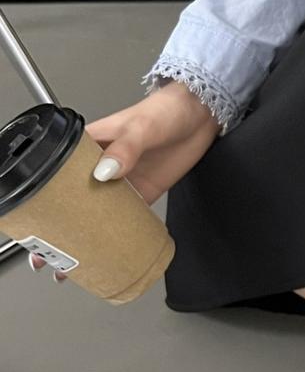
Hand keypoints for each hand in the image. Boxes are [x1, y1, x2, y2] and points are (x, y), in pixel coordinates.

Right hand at [28, 80, 219, 279]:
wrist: (199, 116)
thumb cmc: (166, 110)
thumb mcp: (141, 127)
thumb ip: (125, 149)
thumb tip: (106, 171)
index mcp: (89, 147)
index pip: (58, 174)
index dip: (46, 198)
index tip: (38, 221)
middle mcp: (101, 167)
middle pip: (74, 200)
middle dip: (61, 226)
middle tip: (51, 254)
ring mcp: (122, 182)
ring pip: (98, 212)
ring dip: (88, 235)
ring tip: (76, 261)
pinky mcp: (144, 192)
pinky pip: (127, 217)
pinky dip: (118, 233)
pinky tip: (111, 249)